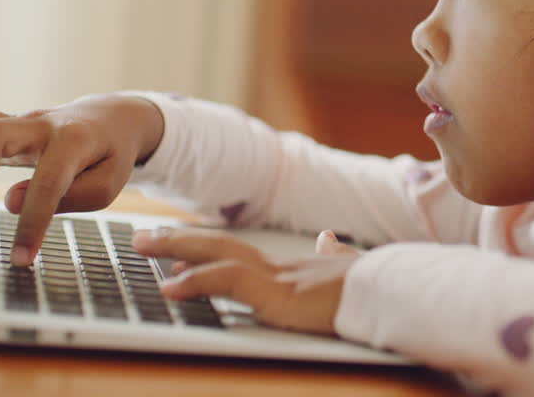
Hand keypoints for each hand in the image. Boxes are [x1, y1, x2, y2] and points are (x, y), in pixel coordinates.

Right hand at [0, 94, 164, 264]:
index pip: (47, 182)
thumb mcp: (108, 182)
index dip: (32, 224)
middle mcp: (43, 125)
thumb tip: (13, 202)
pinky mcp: (5, 123)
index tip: (21, 257)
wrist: (111, 119)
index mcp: (76, 142)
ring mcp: (21, 120)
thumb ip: (71, 196)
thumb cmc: (108, 156)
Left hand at [132, 227, 359, 335]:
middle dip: (178, 240)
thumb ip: (336, 257)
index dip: (205, 248)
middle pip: (218, 244)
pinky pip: (226, 283)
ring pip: (216, 254)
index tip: (177, 249)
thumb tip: (331, 240)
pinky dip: (196, 282)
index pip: (238, 252)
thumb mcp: (349, 273)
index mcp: (290, 268)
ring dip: (175, 249)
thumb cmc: (375, 287)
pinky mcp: (275, 296)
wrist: (391, 291)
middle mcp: (277, 267)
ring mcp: (275, 278)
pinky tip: (170, 288)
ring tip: (142, 247)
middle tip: (142, 237)